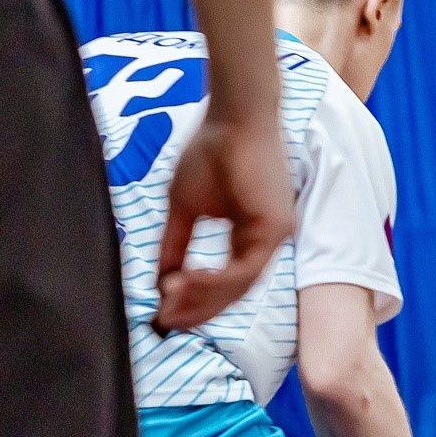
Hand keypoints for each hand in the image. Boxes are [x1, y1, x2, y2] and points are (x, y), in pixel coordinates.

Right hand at [154, 114, 293, 331]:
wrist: (232, 116)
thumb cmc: (209, 151)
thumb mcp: (184, 207)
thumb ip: (175, 245)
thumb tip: (160, 280)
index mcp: (249, 237)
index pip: (225, 282)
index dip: (195, 302)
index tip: (164, 313)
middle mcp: (265, 240)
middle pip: (234, 292)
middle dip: (197, 309)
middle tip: (165, 321)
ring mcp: (274, 236)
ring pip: (239, 285)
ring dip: (202, 298)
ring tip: (168, 303)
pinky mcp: (275, 228)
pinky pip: (244, 268)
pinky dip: (212, 279)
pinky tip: (184, 281)